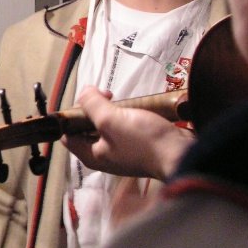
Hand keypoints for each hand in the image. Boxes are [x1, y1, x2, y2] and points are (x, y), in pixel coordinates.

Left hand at [62, 86, 193, 180]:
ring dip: (112, 110)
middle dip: (94, 109)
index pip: (67, 134)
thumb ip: (92, 104)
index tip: (87, 99)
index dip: (72, 114)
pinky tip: (134, 109)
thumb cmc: (143, 141)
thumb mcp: (111, 119)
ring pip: (107, 126)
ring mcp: (121, 151)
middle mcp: (103, 155)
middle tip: (107, 96)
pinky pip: (124, 128)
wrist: (179, 153)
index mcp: (90, 155)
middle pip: (87, 127)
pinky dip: (126, 116)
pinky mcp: (137, 146)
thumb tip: (84, 92)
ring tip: (122, 101)